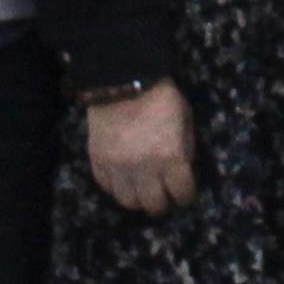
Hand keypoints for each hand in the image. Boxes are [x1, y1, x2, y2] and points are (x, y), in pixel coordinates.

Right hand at [86, 82, 198, 216]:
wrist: (122, 78)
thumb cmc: (161, 96)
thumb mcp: (185, 119)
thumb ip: (185, 147)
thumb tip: (182, 167)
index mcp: (171, 159)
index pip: (182, 194)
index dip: (185, 196)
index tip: (183, 193)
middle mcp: (145, 170)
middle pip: (154, 206)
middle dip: (161, 203)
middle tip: (162, 195)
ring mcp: (119, 168)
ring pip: (128, 202)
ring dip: (137, 198)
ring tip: (140, 189)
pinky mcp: (98, 161)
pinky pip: (106, 186)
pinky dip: (115, 186)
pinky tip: (122, 177)